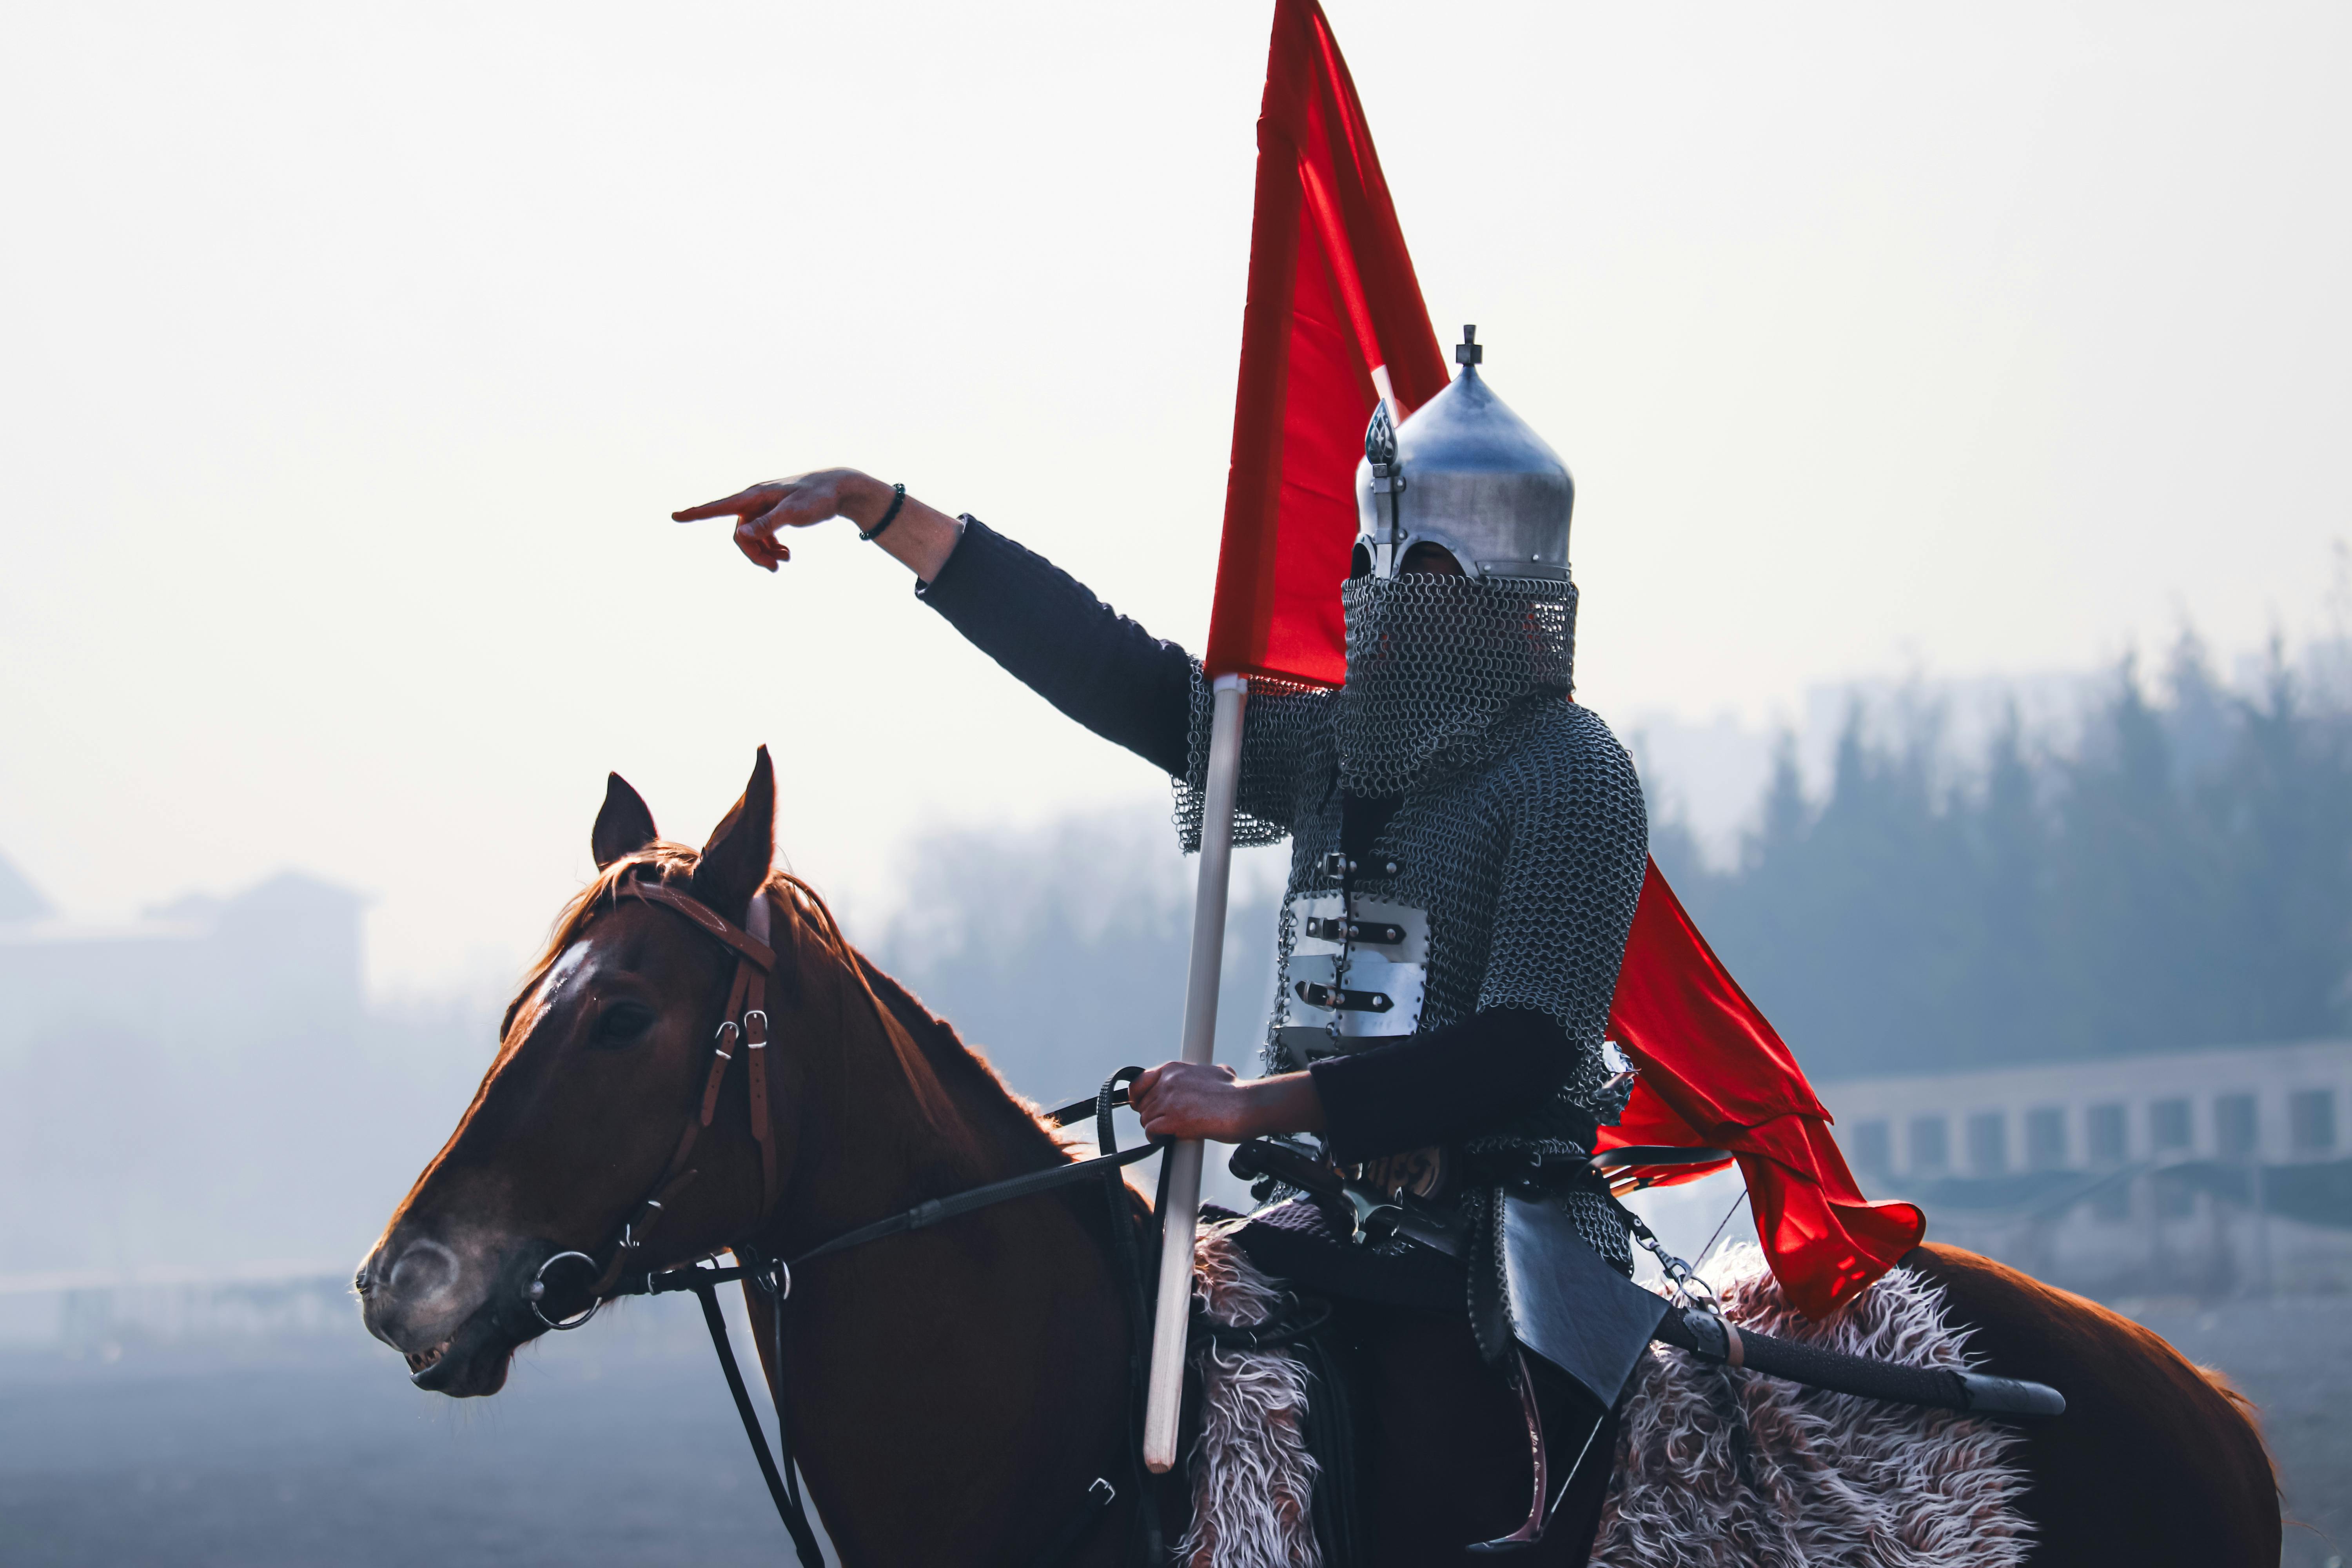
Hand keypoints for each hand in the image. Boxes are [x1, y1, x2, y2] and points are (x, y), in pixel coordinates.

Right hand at [672, 469, 889, 571]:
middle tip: (774, 569)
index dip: (696, 513)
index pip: (719, 507)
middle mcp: (755, 501)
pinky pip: (763, 535)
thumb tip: (741, 534)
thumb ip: (768, 524)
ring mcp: (764, 508)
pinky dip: (772, 548)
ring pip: (752, 537)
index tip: (674, 516)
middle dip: (753, 553)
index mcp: (754, 497)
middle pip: (740, 533)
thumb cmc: (818, 497)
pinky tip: (786, 555)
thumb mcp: (794, 513)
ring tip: (785, 561)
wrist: (838, 490)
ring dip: (764, 553)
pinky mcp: (773, 514)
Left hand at [1127, 1062, 1323, 1142]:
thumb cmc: (1236, 1093)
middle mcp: (1168, 1082)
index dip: (1138, 1096)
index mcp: (1174, 1069)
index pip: (1139, 1081)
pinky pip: (1151, 1131)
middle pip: (1143, 1103)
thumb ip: (1203, 1073)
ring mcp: (1169, 1101)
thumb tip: (1216, 1074)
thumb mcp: (1217, 1071)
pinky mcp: (1172, 1120)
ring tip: (1169, 1131)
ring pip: (1146, 1118)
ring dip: (1155, 1127)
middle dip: (1152, 1114)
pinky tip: (1167, 1138)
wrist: (1246, 1106)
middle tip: (1164, 1122)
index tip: (1141, 1104)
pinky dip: (1156, 1138)